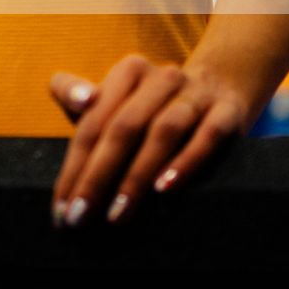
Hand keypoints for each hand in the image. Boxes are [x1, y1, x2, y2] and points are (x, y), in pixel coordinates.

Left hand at [48, 55, 248, 227]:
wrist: (220, 86)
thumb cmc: (150, 104)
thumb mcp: (112, 95)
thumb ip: (73, 92)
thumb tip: (79, 100)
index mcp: (129, 72)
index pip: (94, 121)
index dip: (75, 165)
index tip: (62, 207)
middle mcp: (163, 78)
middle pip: (124, 127)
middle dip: (98, 176)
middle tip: (81, 216)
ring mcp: (197, 94)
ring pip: (164, 131)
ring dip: (137, 175)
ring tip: (117, 212)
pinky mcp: (227, 111)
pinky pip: (208, 135)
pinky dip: (186, 162)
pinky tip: (165, 188)